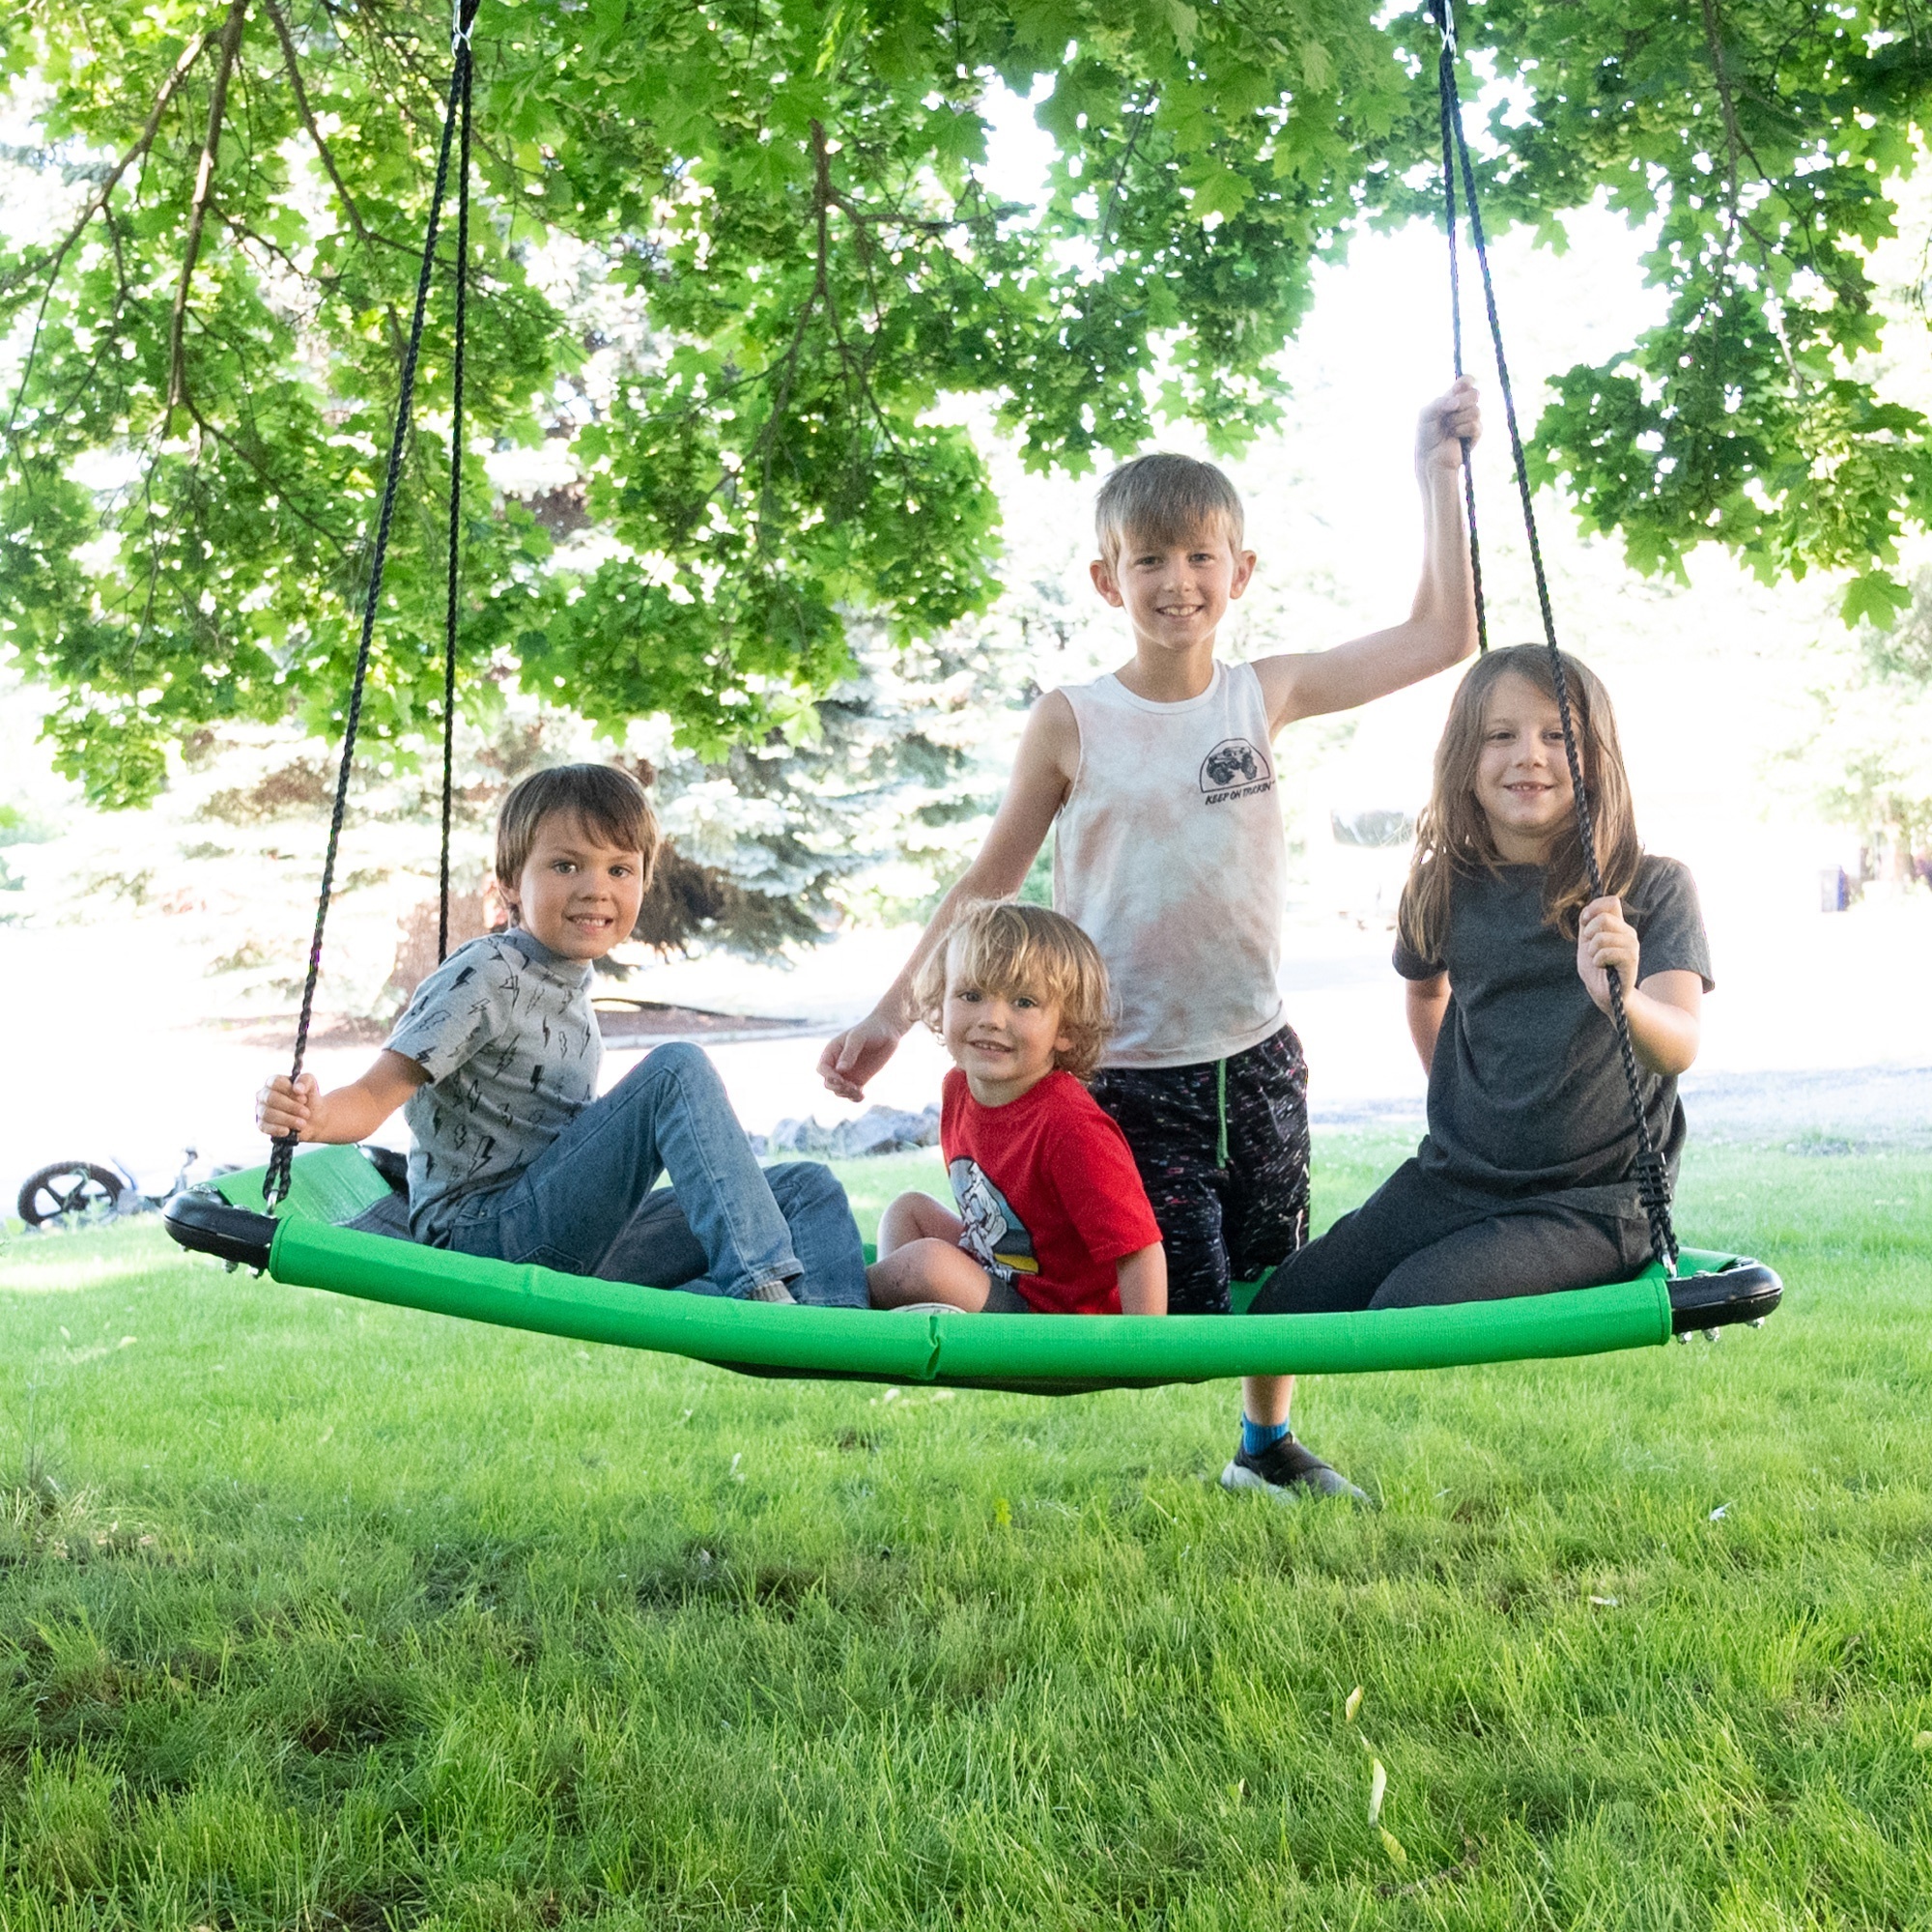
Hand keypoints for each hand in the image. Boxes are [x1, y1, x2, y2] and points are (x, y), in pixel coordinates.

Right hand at [256, 1071, 316, 1140]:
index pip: (275, 1082)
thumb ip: (305, 1080)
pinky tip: (288, 1131)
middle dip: (291, 1107)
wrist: (313, 1118)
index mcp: (273, 1082)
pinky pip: (264, 1127)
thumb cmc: (309, 1097)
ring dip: (288, 1119)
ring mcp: (261, 1110)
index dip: (289, 1090)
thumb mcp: (311, 1084)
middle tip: (306, 1113)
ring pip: (268, 1113)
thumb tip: (297, 1089)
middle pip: (271, 1098)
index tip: (304, 1099)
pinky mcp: (262, 1124)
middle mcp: (264, 1095)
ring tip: (302, 1123)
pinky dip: (277, 1129)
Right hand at [817, 1012, 905, 1101]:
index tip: (841, 1079)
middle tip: (852, 1086)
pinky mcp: (859, 1080)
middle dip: (837, 1087)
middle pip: (828, 1083)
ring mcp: (848, 1074)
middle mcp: (837, 1064)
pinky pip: (852, 1094)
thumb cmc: (871, 1029)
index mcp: (832, 1052)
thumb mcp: (859, 1037)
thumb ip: (849, 1053)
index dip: (828, 1076)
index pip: (822, 1068)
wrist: (888, 1031)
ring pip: (839, 1091)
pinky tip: (862, 1096)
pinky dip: (854, 1098)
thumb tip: (840, 1070)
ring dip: (846, 1094)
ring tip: (859, 1090)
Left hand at [1416, 375, 1481, 477]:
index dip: (1466, 382)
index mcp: (1451, 399)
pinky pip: (1475, 426)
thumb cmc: (1426, 436)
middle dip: (1462, 402)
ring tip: (1448, 429)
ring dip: (1457, 420)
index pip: (1466, 382)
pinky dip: (1462, 430)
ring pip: (1476, 411)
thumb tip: (1456, 403)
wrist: (1430, 458)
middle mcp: (1463, 407)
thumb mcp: (1426, 415)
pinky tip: (1454, 436)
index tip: (1457, 390)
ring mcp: (1471, 420)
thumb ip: (1439, 403)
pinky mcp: (1475, 434)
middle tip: (1449, 412)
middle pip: (1475, 394)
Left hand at [1576, 896, 1639, 1013]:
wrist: (1606, 994)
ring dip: (1592, 950)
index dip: (1594, 907)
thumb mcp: (1586, 943)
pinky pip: (1607, 951)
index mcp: (1618, 926)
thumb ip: (1587, 925)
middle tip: (1590, 948)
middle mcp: (1628, 933)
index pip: (1612, 901)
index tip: (1584, 921)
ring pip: (1602, 936)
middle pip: (1604, 917)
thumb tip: (1587, 910)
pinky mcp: (1632, 959)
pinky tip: (1603, 967)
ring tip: (1597, 960)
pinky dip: (1598, 960)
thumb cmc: (1596, 969)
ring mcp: (1632, 945)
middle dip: (1588, 933)